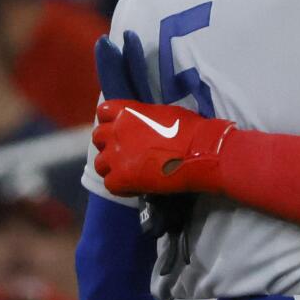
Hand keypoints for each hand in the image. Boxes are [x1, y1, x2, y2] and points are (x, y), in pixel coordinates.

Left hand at [93, 100, 234, 196]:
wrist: (201, 151)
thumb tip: (146, 127)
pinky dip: (122, 188)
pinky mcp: (122, 178)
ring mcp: (116, 156)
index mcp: (126, 111)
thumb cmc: (190, 129)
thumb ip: (146, 119)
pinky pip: (110, 185)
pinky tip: (138, 187)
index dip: (110, 122)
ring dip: (113, 168)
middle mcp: (116, 131)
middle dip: (109, 146)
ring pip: (100, 164)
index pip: (103, 112)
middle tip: (126, 154)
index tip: (121, 131)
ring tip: (131, 174)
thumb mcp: (164, 113)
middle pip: (98, 138)